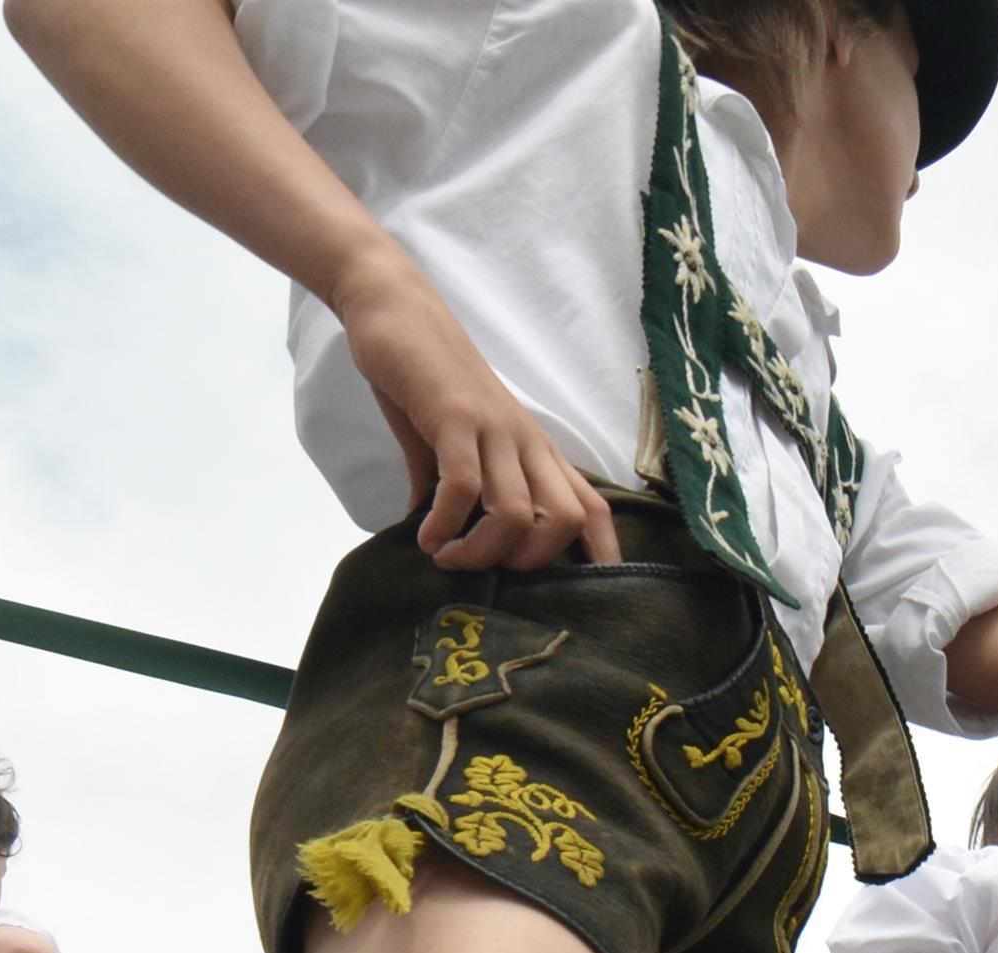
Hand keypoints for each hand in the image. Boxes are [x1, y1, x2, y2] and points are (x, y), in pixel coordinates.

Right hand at [334, 249, 619, 571]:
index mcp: (534, 449)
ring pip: (518, 513)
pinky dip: (446, 524)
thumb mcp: (447, 443)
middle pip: (564, 522)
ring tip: (447, 559)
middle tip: (483, 572)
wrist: (397, 309)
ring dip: (482, 552)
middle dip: (528, 565)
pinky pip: (465, 486)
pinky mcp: (455, 416)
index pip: (590, 507)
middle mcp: (526, 441)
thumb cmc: (426, 379)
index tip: (583, 598)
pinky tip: (425, 537)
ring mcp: (494, 428)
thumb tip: (439, 541)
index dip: (600, 555)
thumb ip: (449, 493)